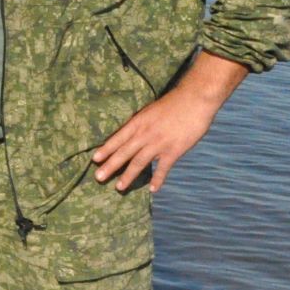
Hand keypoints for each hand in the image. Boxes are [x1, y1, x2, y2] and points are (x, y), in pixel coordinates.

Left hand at [91, 87, 218, 192]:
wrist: (195, 99)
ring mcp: (159, 143)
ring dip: (128, 175)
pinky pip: (163, 168)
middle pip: (124, 152)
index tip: (94, 159)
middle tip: (98, 177)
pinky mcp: (174, 150)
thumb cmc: (173, 103)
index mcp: (138, 122)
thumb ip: (141, 124)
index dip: (106, 149)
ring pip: (139, 162)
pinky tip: (152, 189)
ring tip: (119, 187)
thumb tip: (130, 135)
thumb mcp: (150, 111)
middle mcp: (145, 133)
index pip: (118, 138)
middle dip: (110, 166)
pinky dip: (158, 179)